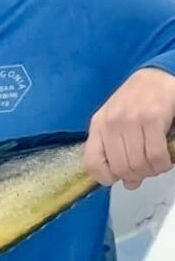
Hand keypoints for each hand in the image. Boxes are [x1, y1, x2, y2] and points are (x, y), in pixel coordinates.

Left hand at [85, 66, 174, 189]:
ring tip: (159, 163)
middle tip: (147, 170)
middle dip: (137, 176)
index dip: (107, 178)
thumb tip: (129, 184)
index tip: (122, 177)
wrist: (157, 75)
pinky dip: (164, 164)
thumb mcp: (117, 123)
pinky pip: (156, 156)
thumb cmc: (137, 101)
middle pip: (121, 168)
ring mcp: (131, 120)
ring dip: (153, 171)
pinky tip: (167, 159)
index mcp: (98, 125)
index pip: (92, 164)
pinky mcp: (153, 119)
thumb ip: (118, 152)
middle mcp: (111, 123)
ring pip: (139, 164)